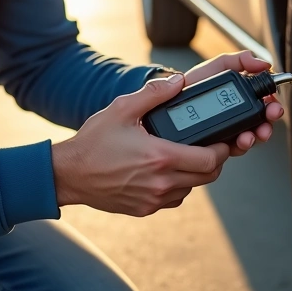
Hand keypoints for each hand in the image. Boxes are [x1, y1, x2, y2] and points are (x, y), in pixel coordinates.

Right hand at [52, 73, 230, 215]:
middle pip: (208, 176)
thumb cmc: (93, 143)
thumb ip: (154, 94)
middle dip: (214, 161)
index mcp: (160, 157)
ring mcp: (153, 199)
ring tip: (185, 156)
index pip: (210, 160)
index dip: (222, 149)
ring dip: (195, 174)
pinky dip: (178, 186)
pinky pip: (174, 199)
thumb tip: (179, 81)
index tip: (221, 139)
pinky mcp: (145, 209)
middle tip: (208, 146)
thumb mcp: (122, 109)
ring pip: (192, 188)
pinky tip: (166, 171)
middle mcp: (160, 182)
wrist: (69, 175)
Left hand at [180, 50, 284, 156]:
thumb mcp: (211, 69)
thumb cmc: (186, 86)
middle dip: (267, 120)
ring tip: (253, 133)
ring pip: (251, 135)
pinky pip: (234, 148)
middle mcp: (234, 114)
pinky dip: (241, 145)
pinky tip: (240, 141)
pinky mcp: (217, 145)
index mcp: (236, 95)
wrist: (163, 105)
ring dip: (257, 135)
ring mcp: (227, 130)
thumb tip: (261, 62)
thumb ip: (235, 61)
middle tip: (269, 117)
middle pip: (260, 119)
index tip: (274, 103)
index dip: (270, 101)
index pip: (261, 99)